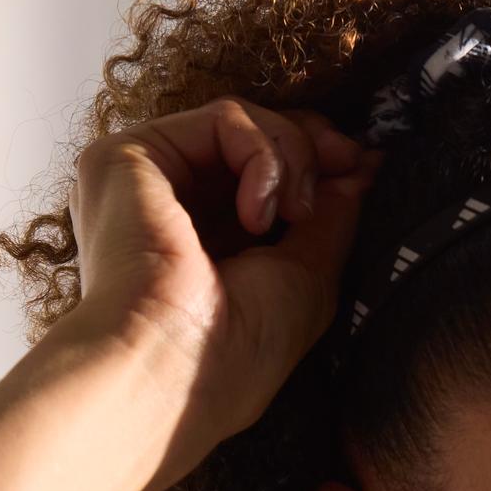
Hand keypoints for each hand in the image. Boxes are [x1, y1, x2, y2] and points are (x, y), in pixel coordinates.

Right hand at [58, 97, 382, 441]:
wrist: (172, 371)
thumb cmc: (235, 351)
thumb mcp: (307, 277)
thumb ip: (330, 216)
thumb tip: (360, 169)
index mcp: (199, 240)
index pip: (258, 172)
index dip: (315, 161)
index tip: (363, 168)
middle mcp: (164, 205)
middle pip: (251, 138)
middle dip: (311, 145)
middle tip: (348, 163)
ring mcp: (144, 179)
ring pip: (241, 121)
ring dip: (292, 158)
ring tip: (295, 215)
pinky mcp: (128, 156)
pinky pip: (221, 119)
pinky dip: (262, 155)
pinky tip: (259, 213)